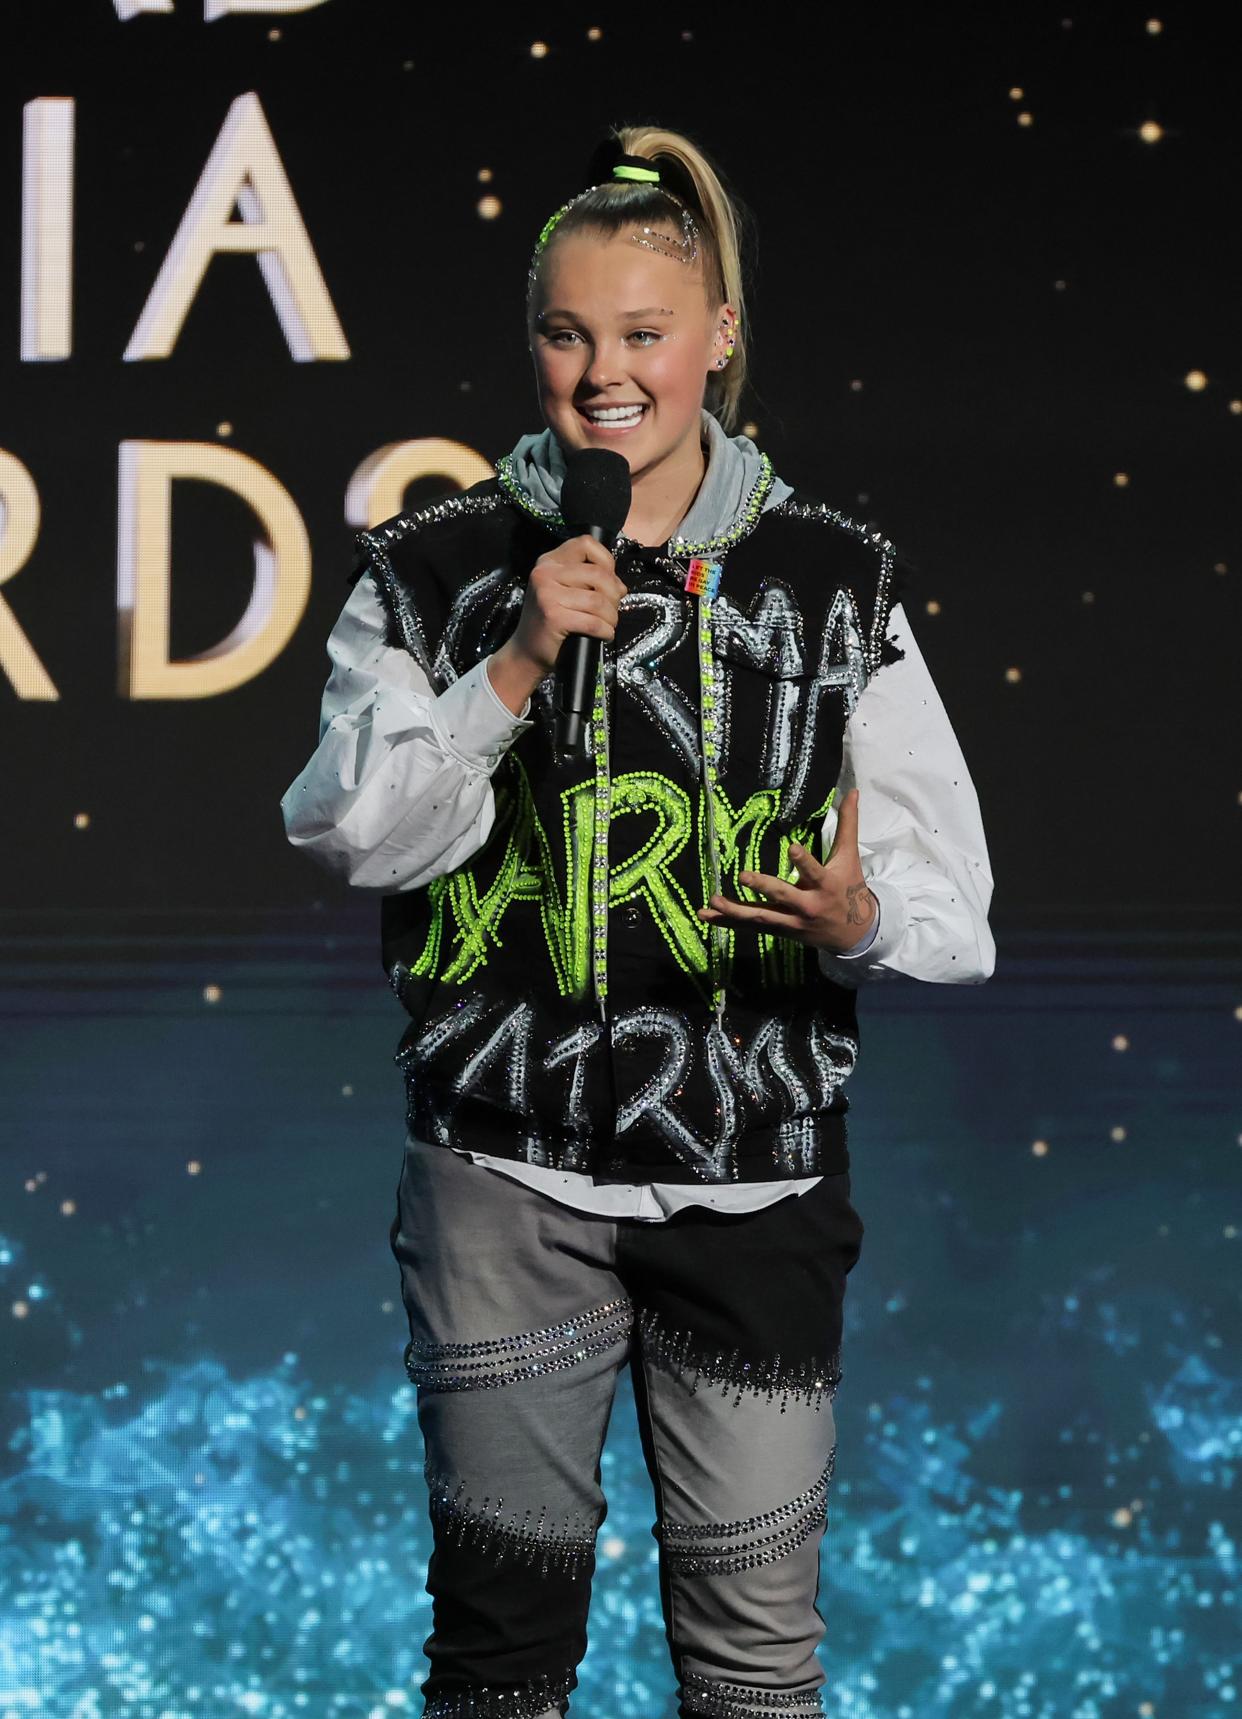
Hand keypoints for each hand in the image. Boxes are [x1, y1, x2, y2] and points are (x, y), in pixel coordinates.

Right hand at [502, 535, 628, 675]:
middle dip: (614, 595)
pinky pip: (593, 622)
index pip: (586, 543)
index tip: (609, 582)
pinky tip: (604, 635)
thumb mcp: (565, 592)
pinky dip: (605, 631)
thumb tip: (620, 586)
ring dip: (611, 616)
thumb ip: (589, 581)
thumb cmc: (551, 622)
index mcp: (549, 561)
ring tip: (608, 625)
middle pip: (598, 573)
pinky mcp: (553, 617)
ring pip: (598, 600)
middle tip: (611, 610)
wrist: (526, 652)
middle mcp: (545, 573)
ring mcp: (547, 594)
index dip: (607, 561)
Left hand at [696, 788, 876, 954]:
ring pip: (761, 917)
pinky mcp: (779, 930)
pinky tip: (705, 915)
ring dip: (735, 911)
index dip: (804, 862)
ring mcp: (791, 921)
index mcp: (825, 885)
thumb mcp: (849, 857)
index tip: (793, 848)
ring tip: (713, 900)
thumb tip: (854, 791)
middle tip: (743, 876)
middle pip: (783, 897)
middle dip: (764, 887)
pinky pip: (751, 926)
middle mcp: (807, 905)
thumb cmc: (849, 888)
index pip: (814, 872)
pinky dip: (728, 921)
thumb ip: (848, 824)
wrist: (853, 934)